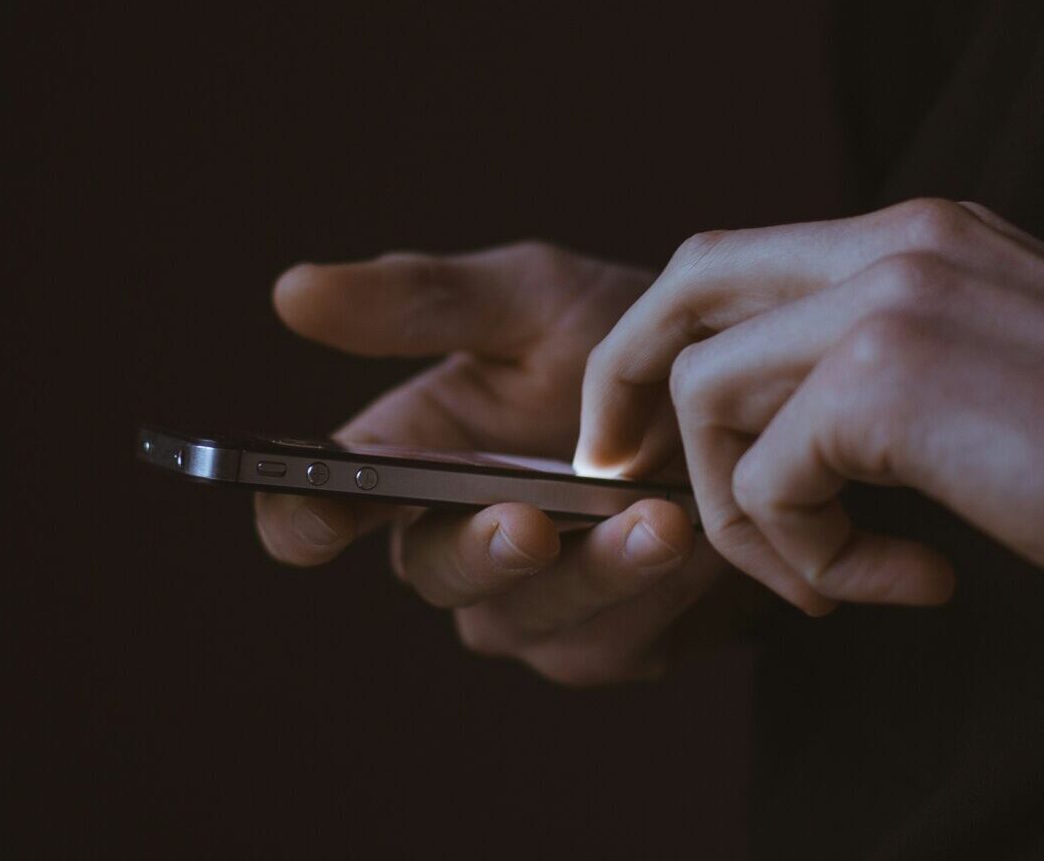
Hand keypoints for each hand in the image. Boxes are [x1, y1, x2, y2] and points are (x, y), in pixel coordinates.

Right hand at [255, 241, 772, 684]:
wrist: (752, 399)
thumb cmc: (625, 338)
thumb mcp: (532, 298)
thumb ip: (422, 301)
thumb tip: (291, 291)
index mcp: (407, 460)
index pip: (319, 510)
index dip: (303, 519)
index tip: (320, 512)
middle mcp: (453, 543)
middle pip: (431, 574)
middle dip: (479, 551)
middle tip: (529, 524)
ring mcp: (528, 606)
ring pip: (525, 619)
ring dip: (592, 574)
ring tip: (659, 519)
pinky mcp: (608, 645)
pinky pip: (611, 641)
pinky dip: (655, 593)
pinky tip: (698, 541)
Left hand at [576, 200, 1043, 613]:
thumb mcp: (1001, 371)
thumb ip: (896, 366)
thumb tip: (790, 433)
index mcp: (925, 232)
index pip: (740, 259)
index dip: (672, 344)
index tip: (651, 434)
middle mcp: (897, 240)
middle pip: (687, 287)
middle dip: (629, 386)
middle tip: (624, 477)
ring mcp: (888, 298)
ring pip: (708, 393)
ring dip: (746, 512)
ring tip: (833, 578)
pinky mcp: (887, 381)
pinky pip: (770, 480)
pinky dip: (809, 558)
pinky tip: (906, 582)